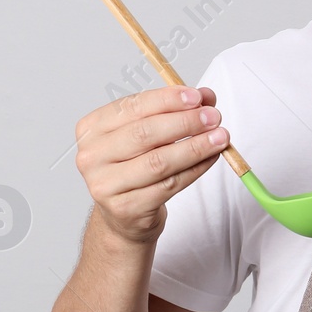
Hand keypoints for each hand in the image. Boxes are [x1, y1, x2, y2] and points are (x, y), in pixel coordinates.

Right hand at [73, 86, 228, 244]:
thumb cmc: (133, 167)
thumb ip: (172, 111)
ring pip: (159, 161)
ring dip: (195, 147)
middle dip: (185, 122)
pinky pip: (169, 185)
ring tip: (220, 137)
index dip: (167, 100)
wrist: (123, 216)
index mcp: (91, 129)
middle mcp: (92, 156)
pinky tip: (210, 158)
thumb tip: (206, 96)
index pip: (132, 107)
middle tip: (213, 116)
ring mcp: (106, 185)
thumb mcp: (147, 135)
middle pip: (145, 133)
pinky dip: (195, 169)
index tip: (197, 96)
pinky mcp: (126, 208)